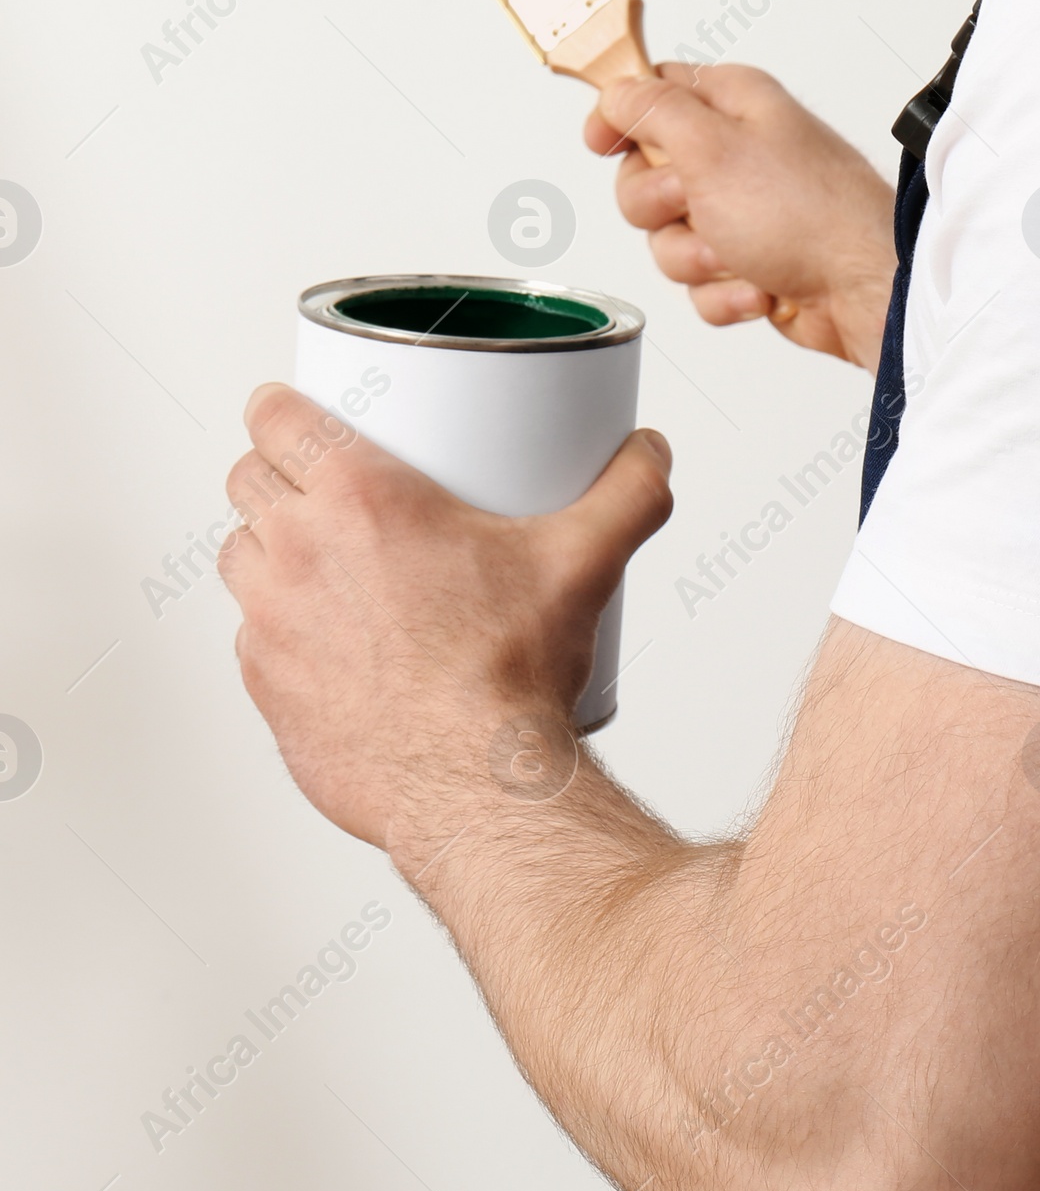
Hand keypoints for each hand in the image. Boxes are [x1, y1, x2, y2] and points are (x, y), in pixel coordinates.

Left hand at [218, 384, 671, 854]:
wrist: (474, 783)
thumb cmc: (509, 672)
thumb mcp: (585, 562)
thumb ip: (628, 494)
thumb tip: (648, 453)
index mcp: (358, 497)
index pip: (274, 419)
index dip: (281, 408)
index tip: (297, 413)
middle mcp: (297, 551)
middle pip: (248, 480)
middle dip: (278, 474)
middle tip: (325, 489)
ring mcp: (269, 623)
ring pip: (240, 557)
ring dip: (270, 549)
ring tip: (320, 561)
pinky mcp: (265, 688)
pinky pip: (253, 638)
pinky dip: (281, 630)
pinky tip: (328, 639)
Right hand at [585, 64, 895, 370]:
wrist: (861, 289)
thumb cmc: (807, 213)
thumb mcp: (711, 145)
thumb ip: (652, 111)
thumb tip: (616, 91)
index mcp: (731, 106)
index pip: (652, 94)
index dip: (620, 117)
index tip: (602, 141)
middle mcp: (737, 155)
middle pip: (645, 177)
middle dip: (662, 207)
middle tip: (695, 206)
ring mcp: (744, 214)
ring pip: (669, 239)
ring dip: (697, 259)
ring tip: (739, 254)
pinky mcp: (751, 264)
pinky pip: (702, 283)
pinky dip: (725, 293)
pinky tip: (760, 286)